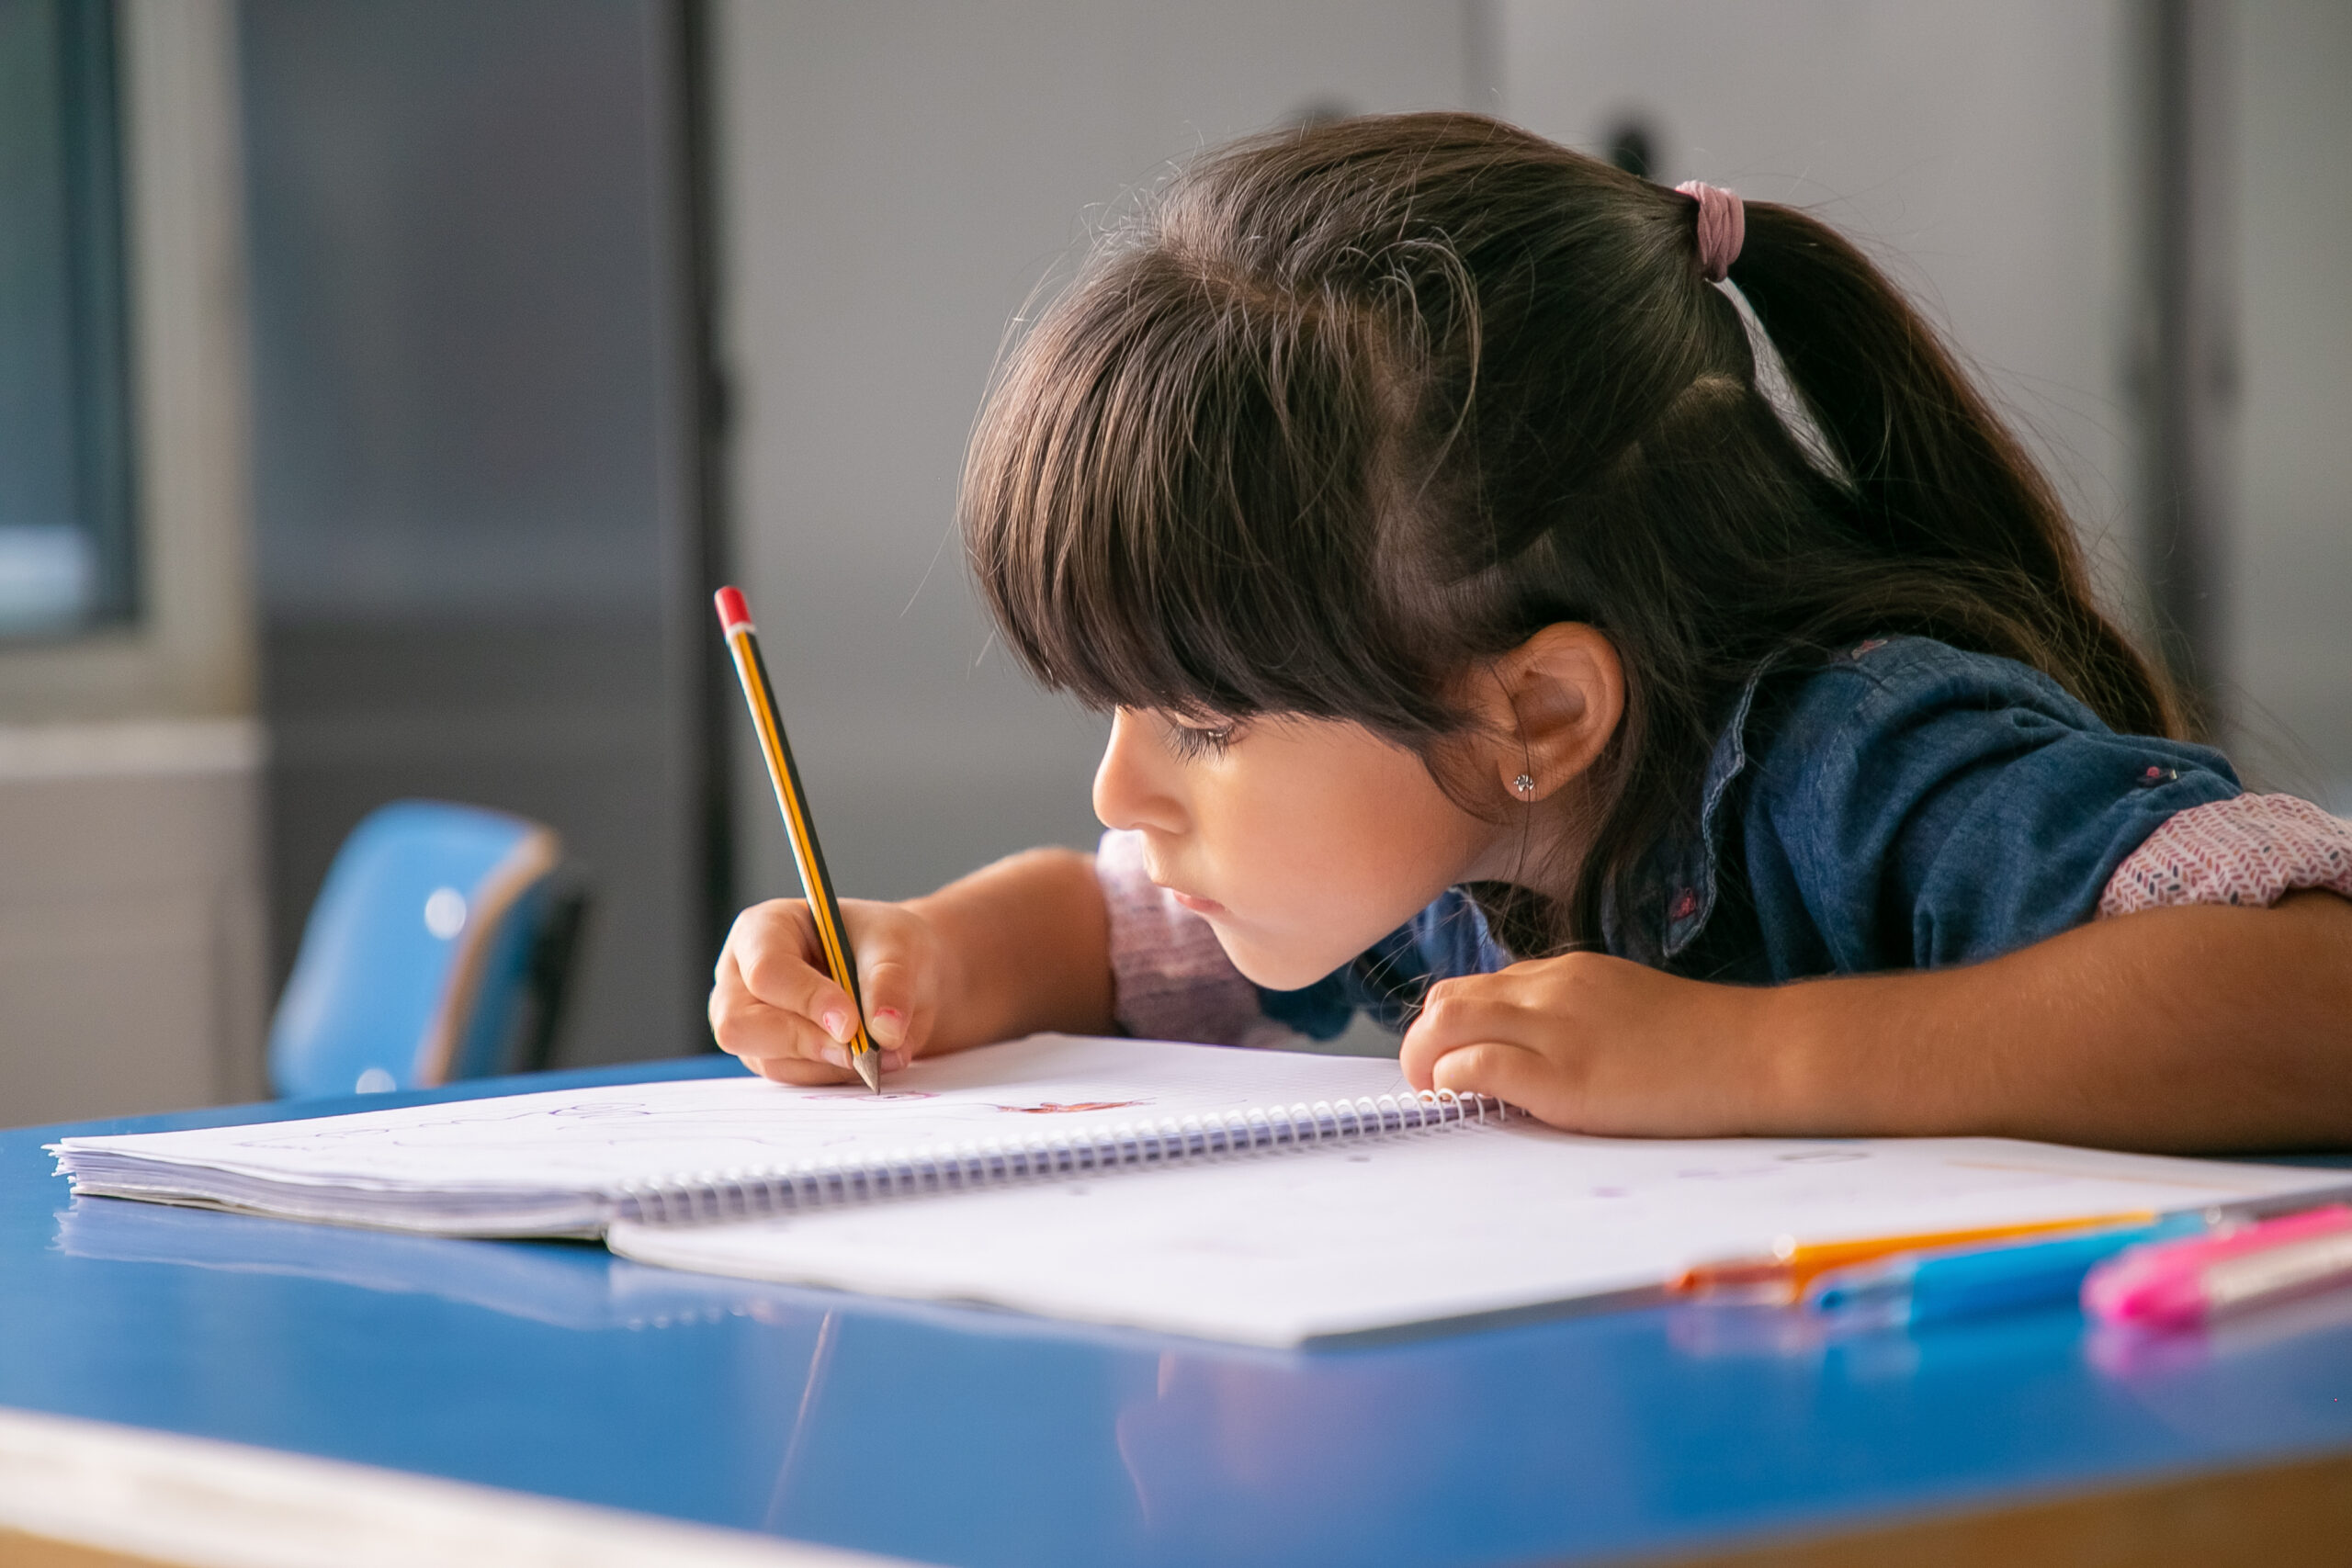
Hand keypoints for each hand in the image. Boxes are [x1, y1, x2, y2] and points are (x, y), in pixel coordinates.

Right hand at [709, 898, 954, 1084]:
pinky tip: (870, 1059)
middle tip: (859, 1050)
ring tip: (883, 1051)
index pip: (766, 970)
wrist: (905, 976)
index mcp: (762, 930)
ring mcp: (752, 1022)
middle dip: (805, 1042)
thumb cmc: (886, 945)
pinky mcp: (771, 1056)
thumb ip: (890, 983)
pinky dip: (835, 1074)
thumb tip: (884, 1032)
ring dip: (830, 1064)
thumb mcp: (897, 945)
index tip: (851, 1023)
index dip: (807, 1000)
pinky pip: (794, 1079)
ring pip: (769, 1061)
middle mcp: (743, 978)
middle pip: (740, 1025)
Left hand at [1397, 951, 1772, 1134]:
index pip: (1476, 988)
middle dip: (1423, 1044)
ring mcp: (1556, 1028)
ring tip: (1440, 1098)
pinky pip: (1476, 1067)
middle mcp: (1551, 989)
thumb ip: (1574, 1017)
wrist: (1759, 1054)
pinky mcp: (1564, 1076)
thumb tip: (1529, 1052)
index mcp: (1566, 973)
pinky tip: (1469, 1106)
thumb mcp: (1626, 1007)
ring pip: (1444, 1023)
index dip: (1453, 1030)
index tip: (1455, 1064)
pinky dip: (1454, 1084)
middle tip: (1433, 1085)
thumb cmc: (1703, 1045)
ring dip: (1424, 1063)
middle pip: (1446, 999)